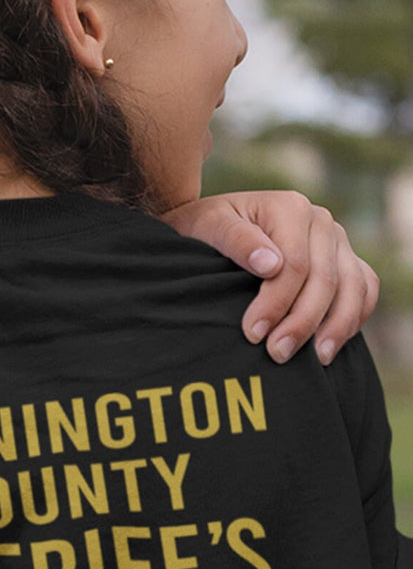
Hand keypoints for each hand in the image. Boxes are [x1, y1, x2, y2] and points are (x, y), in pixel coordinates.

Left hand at [161, 190, 378, 365]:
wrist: (212, 223)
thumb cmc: (205, 227)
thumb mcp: (208, 227)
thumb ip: (236, 240)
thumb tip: (270, 266)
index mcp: (290, 208)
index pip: (295, 265)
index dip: (276, 303)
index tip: (253, 334)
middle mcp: (321, 220)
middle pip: (326, 279)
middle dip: (303, 322)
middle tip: (278, 354)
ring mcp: (337, 239)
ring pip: (353, 286)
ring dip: (337, 326)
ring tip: (316, 360)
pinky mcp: (343, 258)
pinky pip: (364, 288)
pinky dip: (355, 316)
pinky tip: (333, 343)